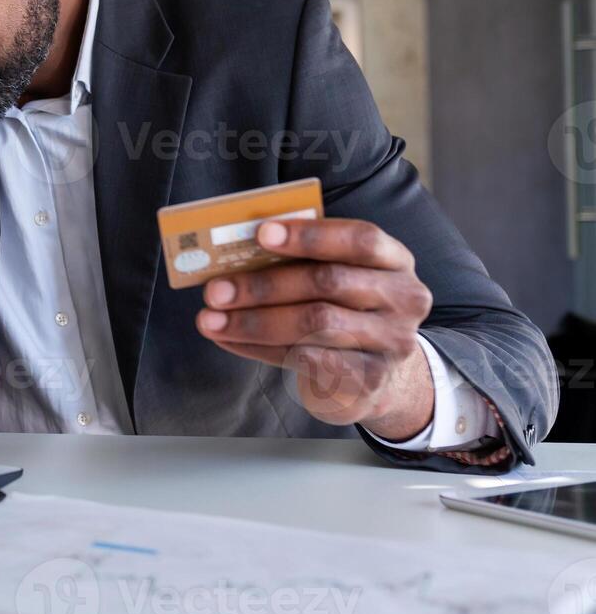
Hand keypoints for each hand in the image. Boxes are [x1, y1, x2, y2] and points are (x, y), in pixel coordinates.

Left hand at [194, 217, 435, 439]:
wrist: (379, 374)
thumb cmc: (343, 309)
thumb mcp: (338, 277)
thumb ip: (301, 262)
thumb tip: (235, 252)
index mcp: (394, 260)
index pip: (360, 239)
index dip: (310, 235)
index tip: (260, 233)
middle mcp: (402, 298)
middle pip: (328, 283)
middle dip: (263, 285)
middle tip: (215, 291)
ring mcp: (391, 342)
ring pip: (314, 324)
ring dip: (253, 322)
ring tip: (210, 320)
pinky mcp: (371, 379)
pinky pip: (309, 361)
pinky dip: (261, 349)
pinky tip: (230, 341)